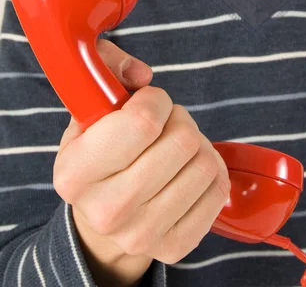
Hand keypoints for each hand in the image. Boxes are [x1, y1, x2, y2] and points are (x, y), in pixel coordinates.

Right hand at [53, 39, 229, 275]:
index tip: (149, 101)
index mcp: (76, 173)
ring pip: (204, 163)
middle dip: (179, 118)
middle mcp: (107, 210)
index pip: (143, 122)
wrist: (101, 216)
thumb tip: (141, 74)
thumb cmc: (99, 153)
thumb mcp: (88, 109)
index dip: (156, 100)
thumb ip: (107, 70)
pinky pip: (218, 190)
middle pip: (182, 140)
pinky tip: (189, 168)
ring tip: (176, 146)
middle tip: (164, 123)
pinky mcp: (175, 247)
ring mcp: (143, 234)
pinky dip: (211, 169)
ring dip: (196, 143)